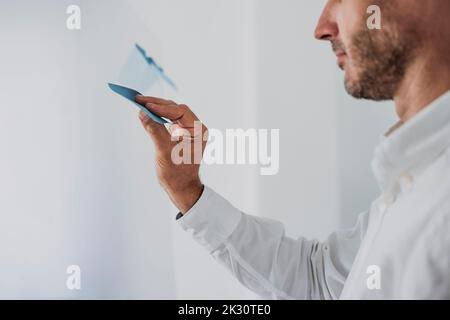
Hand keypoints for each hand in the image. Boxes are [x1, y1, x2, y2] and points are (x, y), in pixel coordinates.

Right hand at [135, 95, 207, 213]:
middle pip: (175, 109)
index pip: (180, 111)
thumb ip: (155, 130)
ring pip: (170, 112)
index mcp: (199, 131)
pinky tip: (145, 112)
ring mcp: (187, 130)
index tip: (146, 105)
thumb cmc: (177, 174)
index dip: (162, 107)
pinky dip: (156, 116)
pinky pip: (167, 120)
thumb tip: (142, 112)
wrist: (180, 189)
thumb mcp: (165, 151)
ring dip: (155, 108)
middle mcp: (195, 128)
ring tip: (139, 102)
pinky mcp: (178, 134)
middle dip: (157, 104)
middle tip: (139, 99)